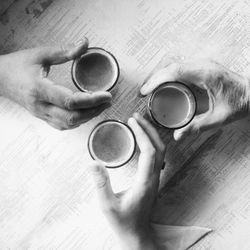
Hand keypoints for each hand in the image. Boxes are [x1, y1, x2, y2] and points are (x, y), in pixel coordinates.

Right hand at [0, 38, 111, 129]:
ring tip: (100, 106)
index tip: (106, 95)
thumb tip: (84, 43)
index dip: (91, 100)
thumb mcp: (40, 54)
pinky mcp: (42, 117)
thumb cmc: (17, 66)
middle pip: (72, 117)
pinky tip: (85, 114)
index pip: (70, 101)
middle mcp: (40, 105)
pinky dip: (77, 122)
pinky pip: (62, 126)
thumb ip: (64, 51)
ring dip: (88, 117)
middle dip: (94, 110)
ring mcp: (41, 114)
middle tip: (107, 101)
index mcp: (38, 88)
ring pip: (69, 124)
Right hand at [89, 113, 164, 249]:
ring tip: (139, 124)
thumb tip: (93, 163)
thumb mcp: (107, 205)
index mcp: (145, 182)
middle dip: (149, 129)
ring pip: (160, 151)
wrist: (137, 234)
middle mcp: (154, 178)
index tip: (132, 121)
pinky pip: (157, 156)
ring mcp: (155, 178)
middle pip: (159, 147)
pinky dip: (151, 143)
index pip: (149, 152)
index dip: (142, 134)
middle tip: (136, 117)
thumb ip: (101, 184)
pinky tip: (142, 139)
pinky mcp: (152, 179)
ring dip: (151, 135)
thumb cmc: (123, 222)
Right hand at [140, 59, 249, 139]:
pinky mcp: (200, 66)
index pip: (175, 70)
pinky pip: (178, 65)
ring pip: (173, 62)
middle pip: (170, 64)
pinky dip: (166, 73)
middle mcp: (202, 65)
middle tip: (144, 91)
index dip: (156, 79)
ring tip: (149, 87)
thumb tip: (177, 135)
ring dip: (159, 73)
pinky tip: (162, 83)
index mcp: (206, 74)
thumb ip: (197, 127)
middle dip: (153, 77)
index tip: (145, 90)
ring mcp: (201, 63)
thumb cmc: (240, 102)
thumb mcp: (219, 118)